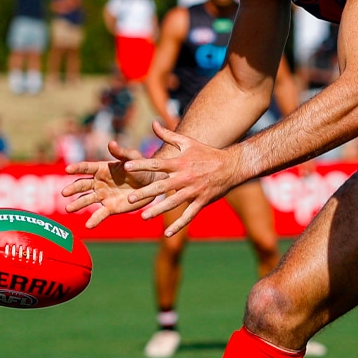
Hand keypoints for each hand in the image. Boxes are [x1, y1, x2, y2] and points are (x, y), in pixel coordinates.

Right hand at [61, 140, 155, 227]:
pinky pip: (100, 214)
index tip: (67, 169)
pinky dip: (94, 220)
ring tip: (68, 209)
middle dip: (73, 188)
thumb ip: (121, 153)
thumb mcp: (132, 158)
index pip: (86, 168)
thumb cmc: (141, 167)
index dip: (77, 168)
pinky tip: (87, 226)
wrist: (151, 183)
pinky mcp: (110, 208)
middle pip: (82, 185)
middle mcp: (99, 183)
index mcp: (102, 169)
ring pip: (87, 200)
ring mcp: (103, 196)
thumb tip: (111, 143)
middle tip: (64, 192)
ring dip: (77, 204)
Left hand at [120, 121, 243, 236]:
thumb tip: (153, 124)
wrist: (231, 166)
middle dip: (145, 192)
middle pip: (162, 185)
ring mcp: (194, 191)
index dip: (142, 165)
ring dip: (158, 210)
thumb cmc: (207, 153)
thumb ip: (169, 135)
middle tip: (130, 198)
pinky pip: (189, 216)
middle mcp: (186, 177)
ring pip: (174, 203)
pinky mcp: (201, 202)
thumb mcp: (188, 142)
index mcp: (181, 162)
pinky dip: (178, 225)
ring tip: (144, 217)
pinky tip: (167, 234)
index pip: (158, 164)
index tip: (126, 167)